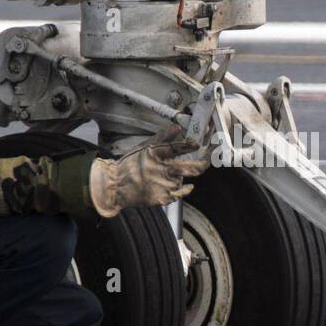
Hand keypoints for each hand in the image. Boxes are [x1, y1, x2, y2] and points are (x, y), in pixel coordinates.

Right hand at [88, 125, 211, 217]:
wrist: (116, 187)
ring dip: (181, 175)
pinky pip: (181, 192)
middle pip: (193, 168)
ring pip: (184, 178)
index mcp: (157, 155)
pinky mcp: (164, 198)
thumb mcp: (144, 147)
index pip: (179, 148)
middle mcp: (163, 170)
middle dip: (205, 162)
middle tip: (210, 156)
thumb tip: (177, 127)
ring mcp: (165, 186)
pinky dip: (184, 188)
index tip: (199, 143)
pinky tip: (179, 184)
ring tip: (165, 174)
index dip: (191, 145)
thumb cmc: (130, 165)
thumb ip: (162, 138)